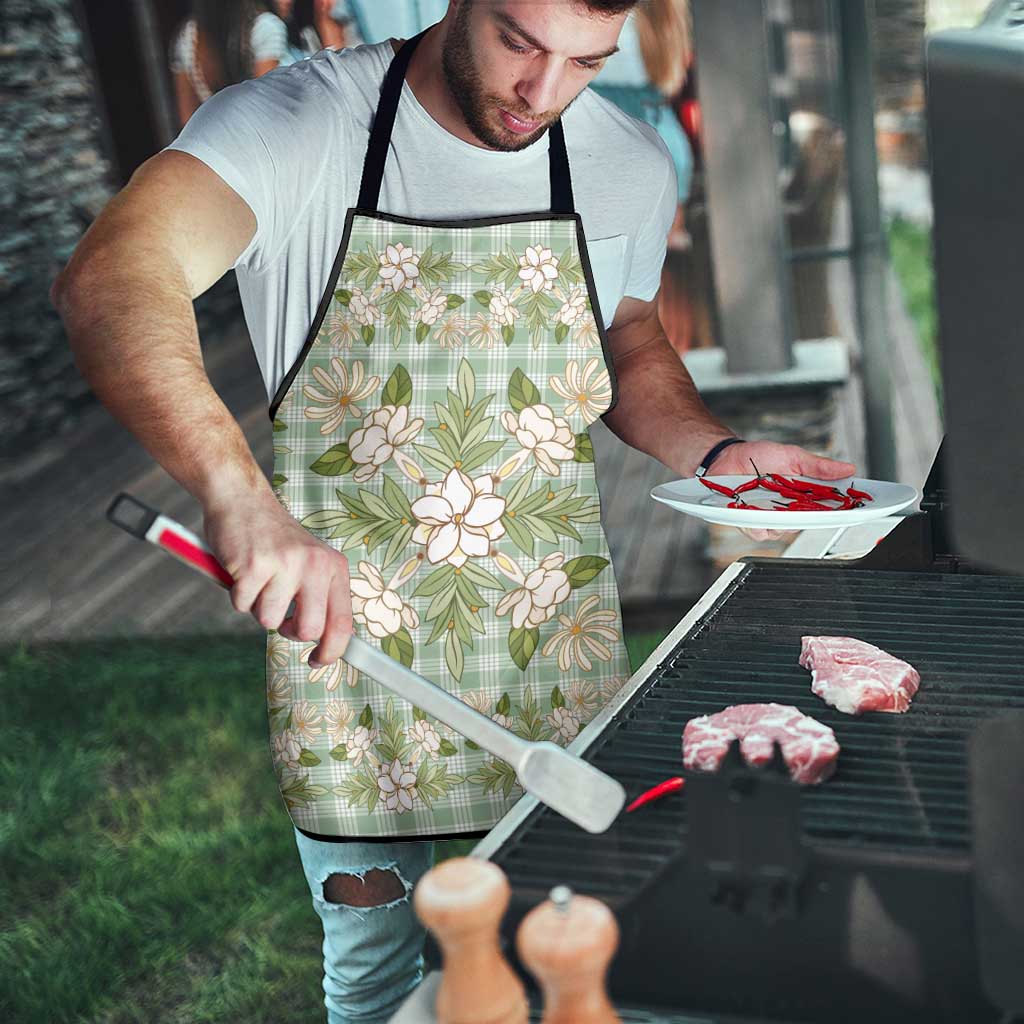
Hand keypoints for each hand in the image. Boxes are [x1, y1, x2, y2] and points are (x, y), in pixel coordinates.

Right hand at [202, 487, 352, 665]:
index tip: (318, 661)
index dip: (332, 651)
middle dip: (289, 631)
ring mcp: (285, 564)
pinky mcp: (254, 566)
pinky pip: (242, 606)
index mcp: (334, 566)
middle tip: (280, 615)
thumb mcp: (310, 561)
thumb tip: (326, 642)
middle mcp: (315, 565)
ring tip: (259, 579)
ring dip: (258, 607)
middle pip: (308, 630)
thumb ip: (320, 595)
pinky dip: (237, 595)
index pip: (343, 622)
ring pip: (269, 621)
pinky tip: (242, 571)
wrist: (242, 499)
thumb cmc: (274, 539)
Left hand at [709, 441, 856, 541]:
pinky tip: (755, 512)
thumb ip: (818, 466)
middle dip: (813, 517)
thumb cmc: (758, 456)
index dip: (844, 510)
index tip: (857, 508)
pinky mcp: (750, 523)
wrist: (726, 457)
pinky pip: (759, 532)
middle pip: (808, 523)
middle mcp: (789, 510)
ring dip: (781, 519)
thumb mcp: (792, 456)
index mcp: (803, 495)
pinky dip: (758, 524)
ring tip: (775, 504)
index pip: (828, 507)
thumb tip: (848, 468)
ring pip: (784, 531)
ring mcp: (770, 518)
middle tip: (813, 506)